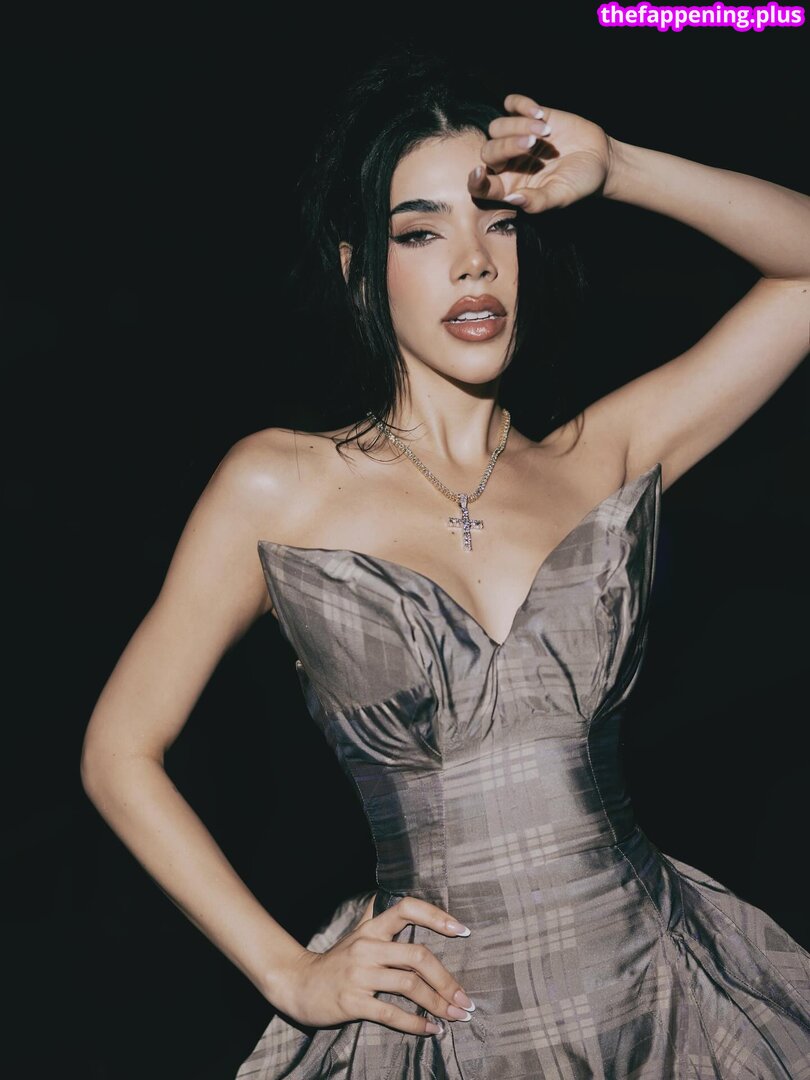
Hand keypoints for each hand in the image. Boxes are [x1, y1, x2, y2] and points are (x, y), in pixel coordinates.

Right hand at [274, 895, 474, 1036]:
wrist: (298, 984)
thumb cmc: (335, 961)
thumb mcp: (356, 934)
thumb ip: (378, 918)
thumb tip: (401, 901)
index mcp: (372, 928)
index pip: (407, 909)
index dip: (436, 916)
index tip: (462, 930)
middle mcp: (368, 947)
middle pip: (418, 956)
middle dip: (447, 980)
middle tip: (465, 999)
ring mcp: (360, 974)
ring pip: (409, 985)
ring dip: (438, 1003)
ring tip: (455, 1016)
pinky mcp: (353, 1002)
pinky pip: (391, 1013)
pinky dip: (415, 1023)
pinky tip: (431, 1029)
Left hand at [468, 93, 612, 214]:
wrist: (600, 159)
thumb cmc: (579, 184)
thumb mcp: (560, 197)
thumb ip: (537, 202)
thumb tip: (512, 198)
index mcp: (510, 186)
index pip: (481, 187)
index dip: (475, 182)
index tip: (478, 172)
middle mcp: (508, 163)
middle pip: (488, 151)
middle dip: (507, 145)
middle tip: (533, 143)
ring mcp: (516, 137)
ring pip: (497, 127)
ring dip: (518, 125)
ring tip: (546, 131)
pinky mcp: (529, 116)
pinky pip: (511, 104)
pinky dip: (521, 105)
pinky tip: (541, 114)